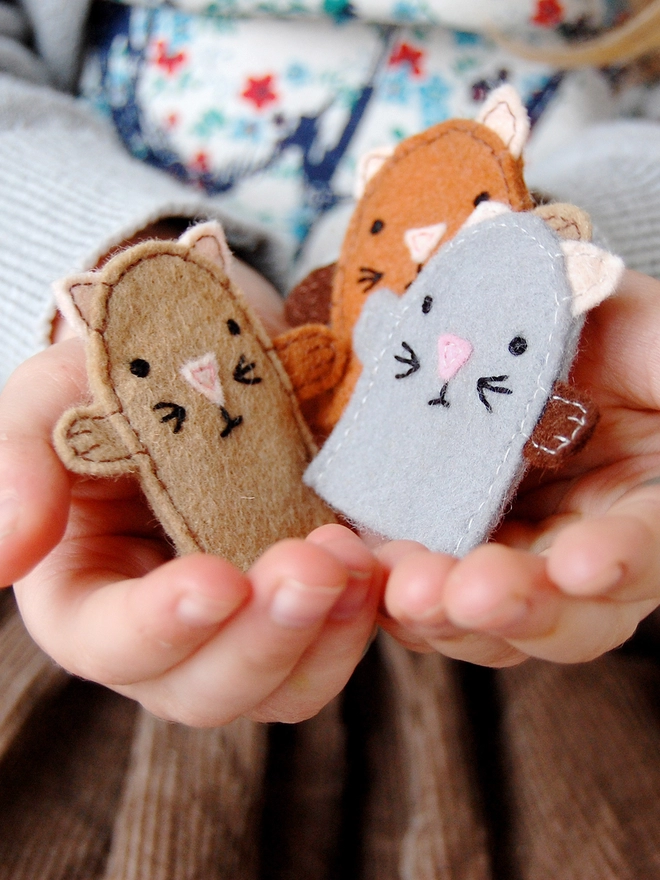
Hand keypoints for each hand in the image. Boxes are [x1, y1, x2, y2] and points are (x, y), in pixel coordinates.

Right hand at [0, 235, 382, 724]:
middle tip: (310, 568)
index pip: (109, 643)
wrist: (206, 366)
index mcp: (88, 597)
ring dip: (323, 637)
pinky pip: (334, 648)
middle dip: (261, 640)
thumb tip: (5, 556)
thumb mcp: (52, 397)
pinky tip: (378, 566)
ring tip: (352, 562)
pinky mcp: (302, 609)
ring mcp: (240, 629)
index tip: (214, 581)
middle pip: (204, 689)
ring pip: (280, 688)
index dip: (160, 626)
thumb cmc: (119, 381)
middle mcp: (165, 635)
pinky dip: (360, 619)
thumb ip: (15, 463)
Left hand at [379, 269, 659, 666]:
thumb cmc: (605, 333)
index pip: (651, 549)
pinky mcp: (448, 549)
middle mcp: (588, 547)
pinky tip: (369, 567)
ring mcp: (516, 555)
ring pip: (492, 619)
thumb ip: (658, 368)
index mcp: (651, 505)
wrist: (526, 332)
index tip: (583, 563)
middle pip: (572, 616)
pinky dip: (393, 585)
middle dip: (521, 608)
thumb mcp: (650, 340)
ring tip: (408, 590)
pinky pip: (425, 588)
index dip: (623, 561)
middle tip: (471, 594)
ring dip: (448, 614)